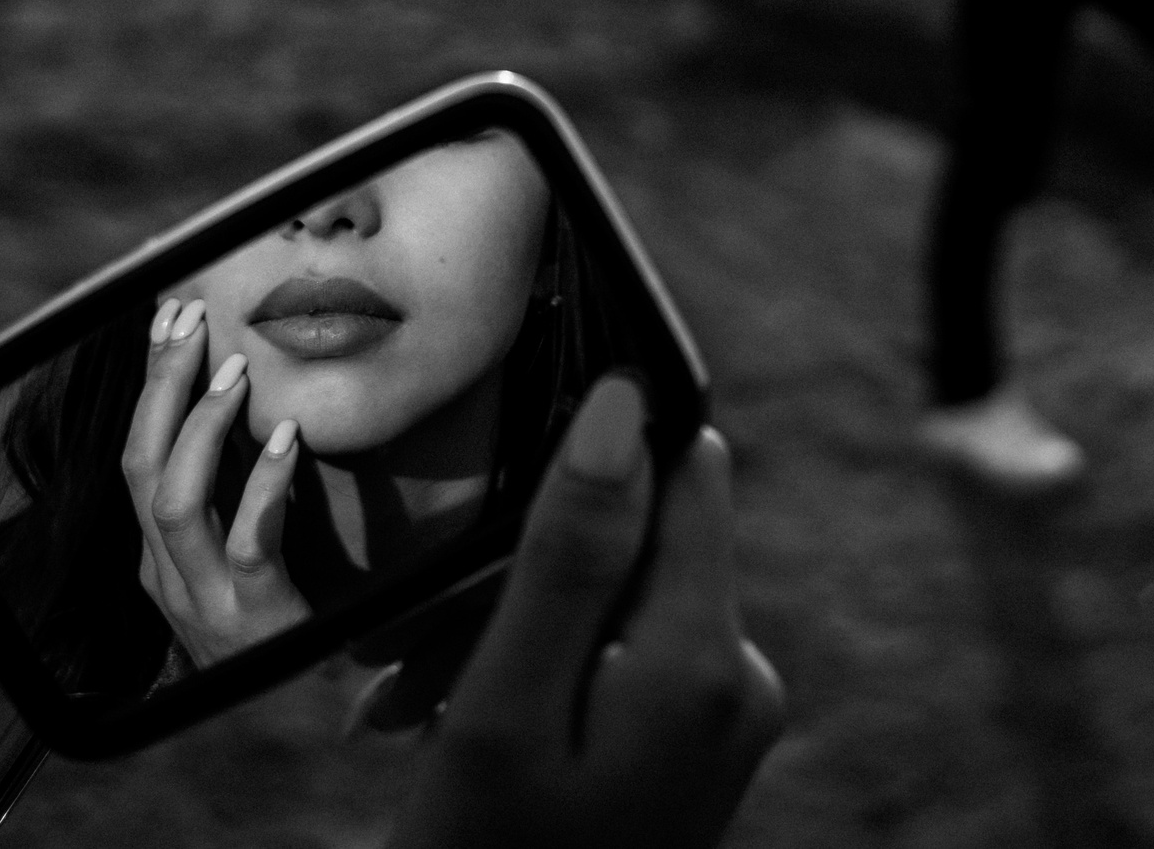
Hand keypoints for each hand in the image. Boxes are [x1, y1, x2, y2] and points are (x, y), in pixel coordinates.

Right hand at [121, 296, 313, 669]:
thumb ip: (229, 494)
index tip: (166, 319)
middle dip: (159, 388)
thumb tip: (236, 405)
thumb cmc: (275, 624)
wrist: (297, 714)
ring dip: (200, 429)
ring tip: (236, 372)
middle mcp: (167, 574)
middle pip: (139, 466)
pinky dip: (263, 486)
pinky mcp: (256, 616)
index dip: (147, 387)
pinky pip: (248, 543)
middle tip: (190, 320)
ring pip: (176, 501)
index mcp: (157, 555)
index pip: (134, 456)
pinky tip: (286, 441)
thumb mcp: (235, 557)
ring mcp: (205, 599)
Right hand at [387, 376, 783, 848]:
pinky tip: (452, 725)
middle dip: (521, 572)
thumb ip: (572, 554)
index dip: (590, 468)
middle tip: (412, 658)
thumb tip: (626, 404)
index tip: (492, 527)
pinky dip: (532, 677)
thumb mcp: (506, 706)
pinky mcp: (692, 748)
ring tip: (413, 705)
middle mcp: (741, 681)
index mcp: (708, 660)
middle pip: (640, 542)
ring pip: (612, 603)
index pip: (686, 473)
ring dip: (506, 632)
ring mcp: (721, 721)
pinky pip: (613, 664)